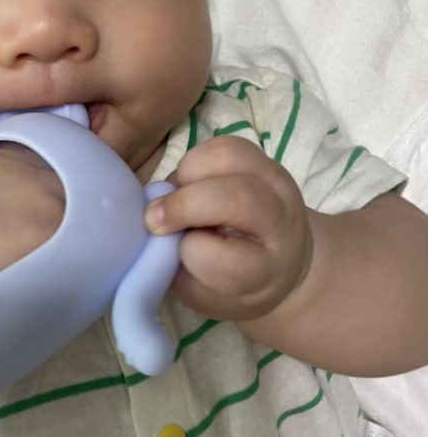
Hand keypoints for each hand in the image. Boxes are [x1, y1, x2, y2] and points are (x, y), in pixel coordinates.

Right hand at [144, 136, 312, 322]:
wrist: (284, 261)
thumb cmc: (232, 285)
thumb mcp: (201, 293)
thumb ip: (174, 265)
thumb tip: (151, 223)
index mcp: (266, 269)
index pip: (227, 259)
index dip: (192, 253)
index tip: (176, 254)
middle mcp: (280, 222)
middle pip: (237, 197)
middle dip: (183, 204)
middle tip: (155, 220)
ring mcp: (277, 183)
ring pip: (228, 156)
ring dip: (188, 174)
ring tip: (179, 196)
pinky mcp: (265, 160)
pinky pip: (223, 143)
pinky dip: (196, 160)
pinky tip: (192, 182)